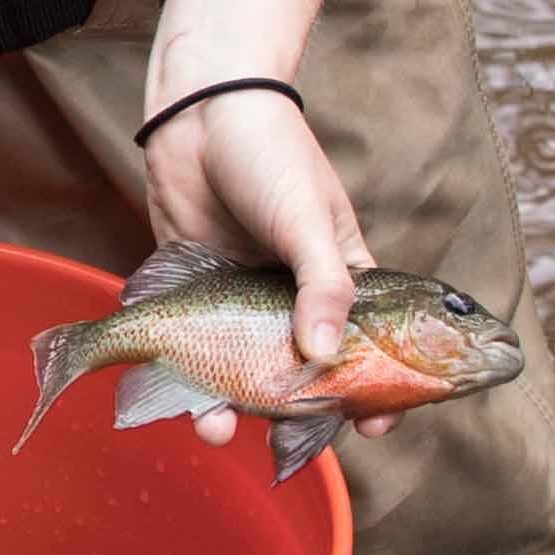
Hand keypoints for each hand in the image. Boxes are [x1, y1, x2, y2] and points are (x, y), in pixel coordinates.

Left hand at [140, 79, 392, 442]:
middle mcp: (295, 297)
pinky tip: (179, 400)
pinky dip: (185, 377)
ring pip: (240, 368)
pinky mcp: (194, 291)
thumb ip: (322, 287)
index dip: (375, 391)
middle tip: (281, 441)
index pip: (370, 347)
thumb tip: (324, 356)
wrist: (199, 113)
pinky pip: (191, 345)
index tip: (370, 429)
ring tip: (213, 428)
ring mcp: (243, 297)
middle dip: (291, 413)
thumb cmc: (271, 155)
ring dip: (227, 405)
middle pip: (300, 372)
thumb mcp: (308, 221)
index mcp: (344, 279)